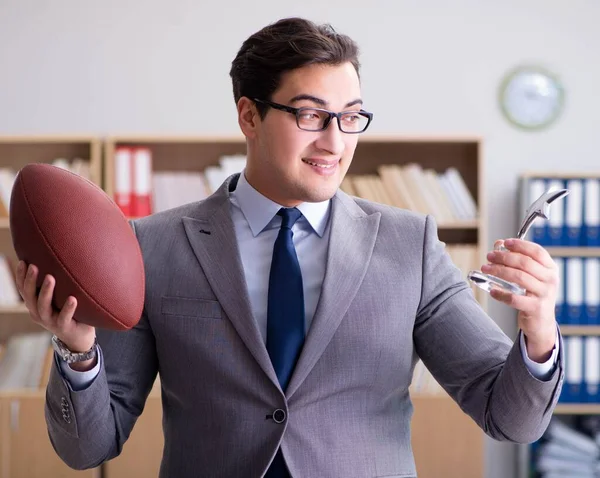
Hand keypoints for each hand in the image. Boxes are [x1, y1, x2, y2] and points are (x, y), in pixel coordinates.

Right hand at [15, 261, 95, 354]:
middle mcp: (39, 314)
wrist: (79, 337)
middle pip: (30, 297)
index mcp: (35, 305)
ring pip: (43, 307)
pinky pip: (64, 318)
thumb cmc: (68, 312)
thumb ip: (55, 285)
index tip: (23, 261)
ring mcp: (50, 322)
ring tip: (51, 277)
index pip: (24, 290)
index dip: (21, 277)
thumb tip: (58, 258)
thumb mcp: (57, 299)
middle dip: (30, 281)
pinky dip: (68, 308)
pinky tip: (72, 298)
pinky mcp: (64, 328)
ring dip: (46, 292)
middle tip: (34, 266)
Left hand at [481, 238, 557, 361]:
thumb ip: (518, 260)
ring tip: (485, 268)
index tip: (505, 242)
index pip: (537, 252)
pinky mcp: (535, 308)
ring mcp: (544, 294)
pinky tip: (492, 291)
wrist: (542, 322)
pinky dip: (501, 293)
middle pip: (525, 263)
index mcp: (551, 269)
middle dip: (504, 257)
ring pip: (519, 278)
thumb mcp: (532, 276)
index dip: (521, 245)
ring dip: (499, 271)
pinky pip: (514, 298)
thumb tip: (499, 244)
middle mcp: (550, 280)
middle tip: (489, 256)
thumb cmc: (533, 294)